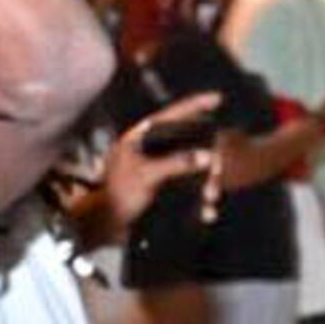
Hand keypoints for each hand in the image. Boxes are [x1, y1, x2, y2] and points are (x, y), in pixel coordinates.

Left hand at [98, 96, 219, 230]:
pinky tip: (207, 212)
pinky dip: (200, 201)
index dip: (196, 105)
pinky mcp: (166, 189)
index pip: (174, 115)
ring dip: (207, 183)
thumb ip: (176, 162)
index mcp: (144, 137)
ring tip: (210, 198)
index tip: (217, 98)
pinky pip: (191, 189)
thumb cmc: (118, 193)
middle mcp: (155, 149)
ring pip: (195, 169)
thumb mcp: (146, 175)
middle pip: (192, 143)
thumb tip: (207, 156)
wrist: (107, 225)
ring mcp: (162, 168)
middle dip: (209, 159)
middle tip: (216, 172)